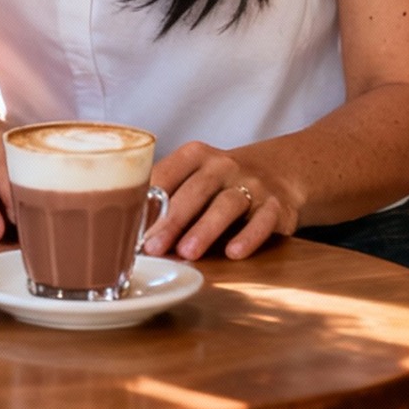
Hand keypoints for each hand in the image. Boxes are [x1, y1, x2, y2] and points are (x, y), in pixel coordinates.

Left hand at [143, 141, 299, 260]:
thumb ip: (169, 199)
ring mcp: (253, 184)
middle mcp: (224, 165)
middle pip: (196, 190)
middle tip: (153, 247)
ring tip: (187, 253)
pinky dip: (249, 236)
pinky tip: (233, 253)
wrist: (278, 173)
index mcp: (195, 155)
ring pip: (227, 204)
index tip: (131, 224)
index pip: (168, 172)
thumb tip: (131, 234)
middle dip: (173, 219)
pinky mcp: (276, 206)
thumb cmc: (218, 184)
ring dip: (206, 229)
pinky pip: (263, 220)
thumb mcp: (193, 179)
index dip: (149, 199)